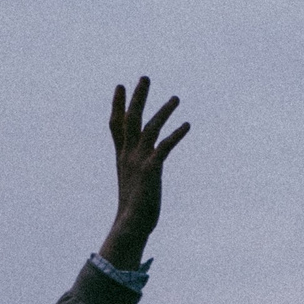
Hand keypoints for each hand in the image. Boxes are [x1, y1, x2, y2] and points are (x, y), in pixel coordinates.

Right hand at [97, 77, 188, 269]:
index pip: (116, 126)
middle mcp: (128, 156)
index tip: (120, 86)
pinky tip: (187, 125)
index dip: (117, 105)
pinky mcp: (151, 170)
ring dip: (163, 111)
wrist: (131, 226)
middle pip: (130, 119)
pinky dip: (176, 134)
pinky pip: (164, 146)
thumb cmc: (134, 210)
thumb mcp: (131, 184)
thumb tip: (141, 172)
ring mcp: (138, 161)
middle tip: (145, 77)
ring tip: (177, 98)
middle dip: (137, 97)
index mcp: (122, 157)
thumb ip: (135, 172)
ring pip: (149, 128)